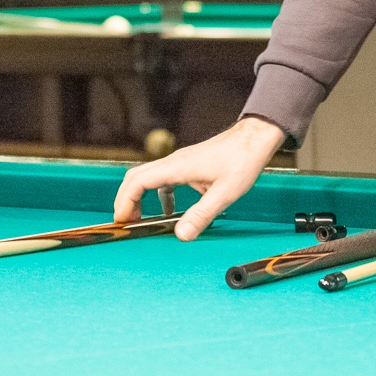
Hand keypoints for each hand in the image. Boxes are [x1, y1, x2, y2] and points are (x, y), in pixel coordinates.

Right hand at [112, 116, 285, 239]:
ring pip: (147, 177)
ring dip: (139, 197)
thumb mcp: (224, 193)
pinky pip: (163, 179)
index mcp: (177, 167)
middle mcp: (174, 162)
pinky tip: (169, 211)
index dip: (124, 201)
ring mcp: (179, 162)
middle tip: (124, 222)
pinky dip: (158, 195)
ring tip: (140, 219)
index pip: (138, 181)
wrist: (254, 139)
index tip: (121, 220)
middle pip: (135, 177)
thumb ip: (201, 215)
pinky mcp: (187, 165)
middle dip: (124, 200)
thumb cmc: (242, 160)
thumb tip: (181, 236)